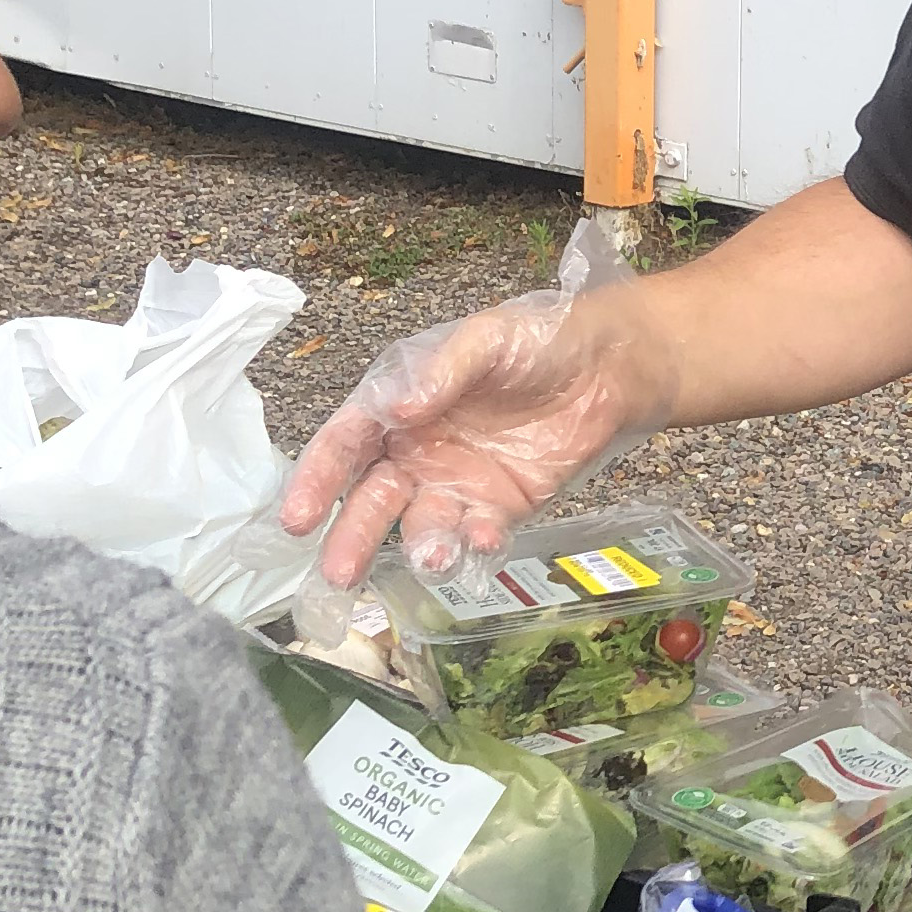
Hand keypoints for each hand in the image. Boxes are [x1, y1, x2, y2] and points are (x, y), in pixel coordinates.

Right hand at [279, 222, 677, 583]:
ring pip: (423, 524)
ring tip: (432, 556)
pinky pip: (478, 532)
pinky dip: (475, 543)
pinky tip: (481, 542)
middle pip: (373, 498)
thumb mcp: (488, 338)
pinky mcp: (502, 504)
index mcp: (398, 403)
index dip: (317, 479)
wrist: (613, 363)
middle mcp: (417, 449)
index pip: (344, 444)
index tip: (297, 517)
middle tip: (337, 574)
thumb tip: (398, 409)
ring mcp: (458, 481)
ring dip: (421, 545)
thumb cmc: (540, 337)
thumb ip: (442, 371)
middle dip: (353, 536)